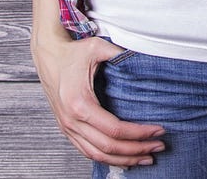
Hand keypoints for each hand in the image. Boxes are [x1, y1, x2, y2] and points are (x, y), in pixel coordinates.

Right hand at [31, 27, 167, 166]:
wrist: (48, 56)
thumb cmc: (72, 52)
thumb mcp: (97, 47)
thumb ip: (119, 52)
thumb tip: (142, 56)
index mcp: (80, 104)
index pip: (114, 130)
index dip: (139, 134)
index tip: (159, 130)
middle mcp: (72, 121)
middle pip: (108, 147)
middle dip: (136, 151)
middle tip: (159, 147)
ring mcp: (68, 128)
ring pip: (97, 155)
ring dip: (123, 159)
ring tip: (146, 158)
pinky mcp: (67, 129)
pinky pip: (87, 151)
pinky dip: (107, 158)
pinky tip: (123, 157)